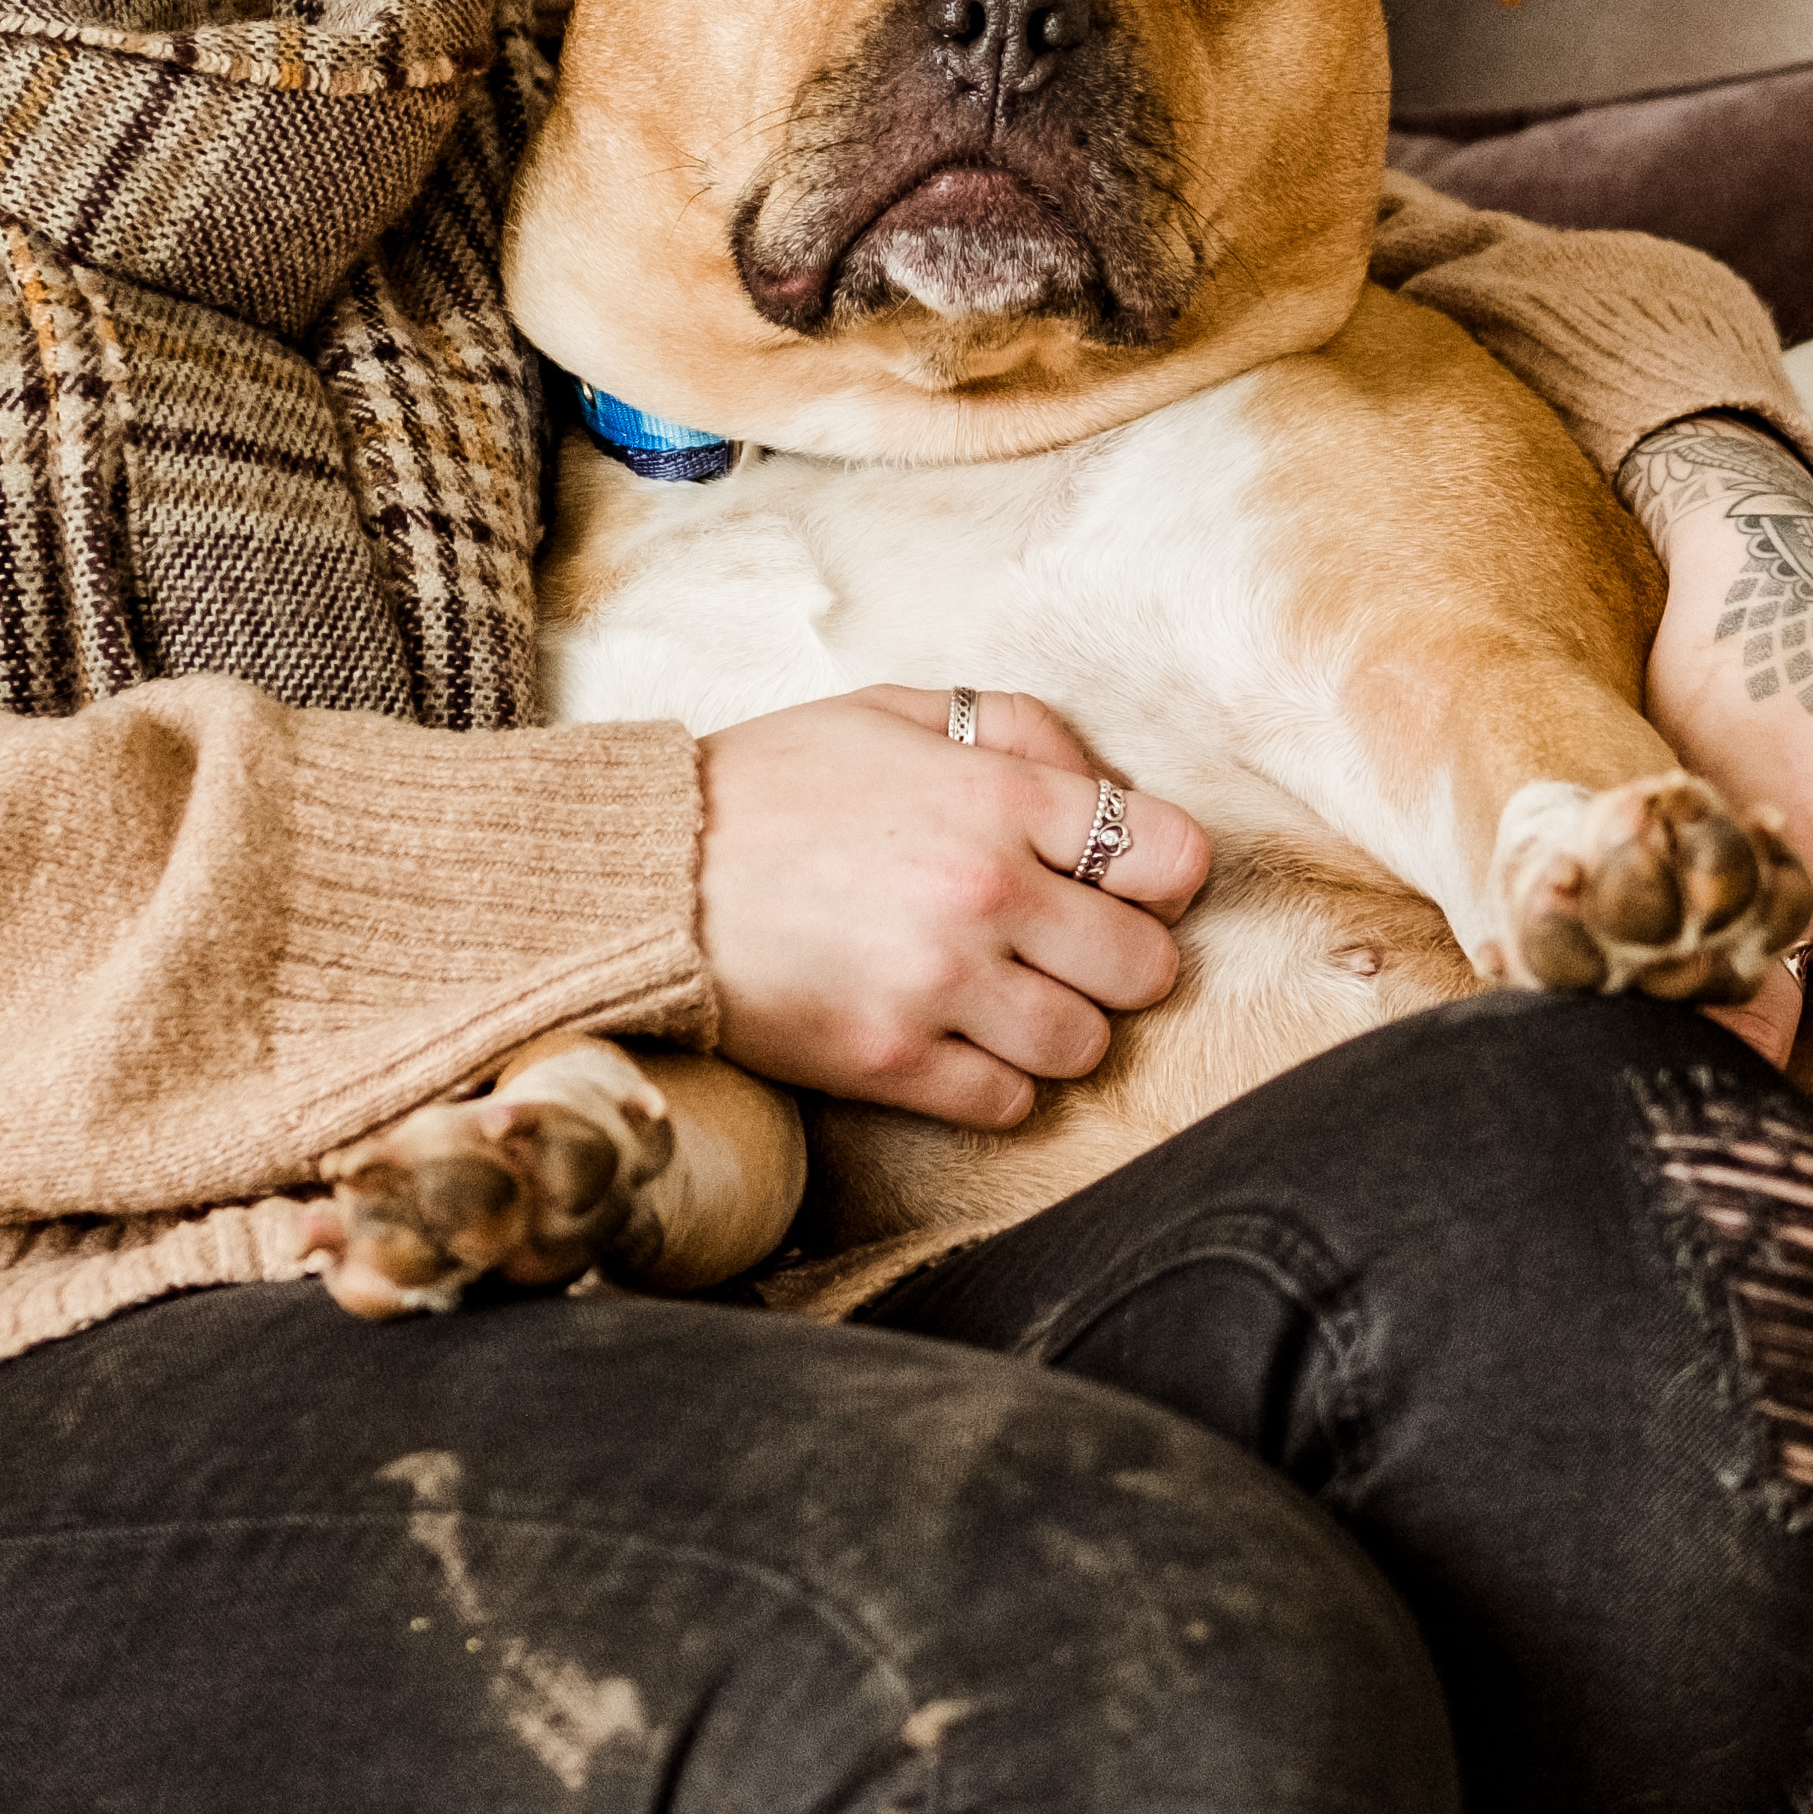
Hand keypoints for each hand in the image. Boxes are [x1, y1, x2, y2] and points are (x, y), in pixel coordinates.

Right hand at [695, 686, 1212, 1131]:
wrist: (643, 874)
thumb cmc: (772, 783)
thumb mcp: (895, 710)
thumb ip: (1017, 730)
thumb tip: (1108, 788)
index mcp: (997, 797)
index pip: (1170, 858)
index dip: (1164, 877)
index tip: (1130, 885)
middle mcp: (985, 893)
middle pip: (1146, 968)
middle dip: (1121, 959)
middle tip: (1068, 946)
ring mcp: (939, 986)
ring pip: (1085, 1045)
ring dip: (1061, 1026)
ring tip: (1007, 995)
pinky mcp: (889, 1064)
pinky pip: (1008, 1104)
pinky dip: (999, 1082)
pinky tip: (958, 1039)